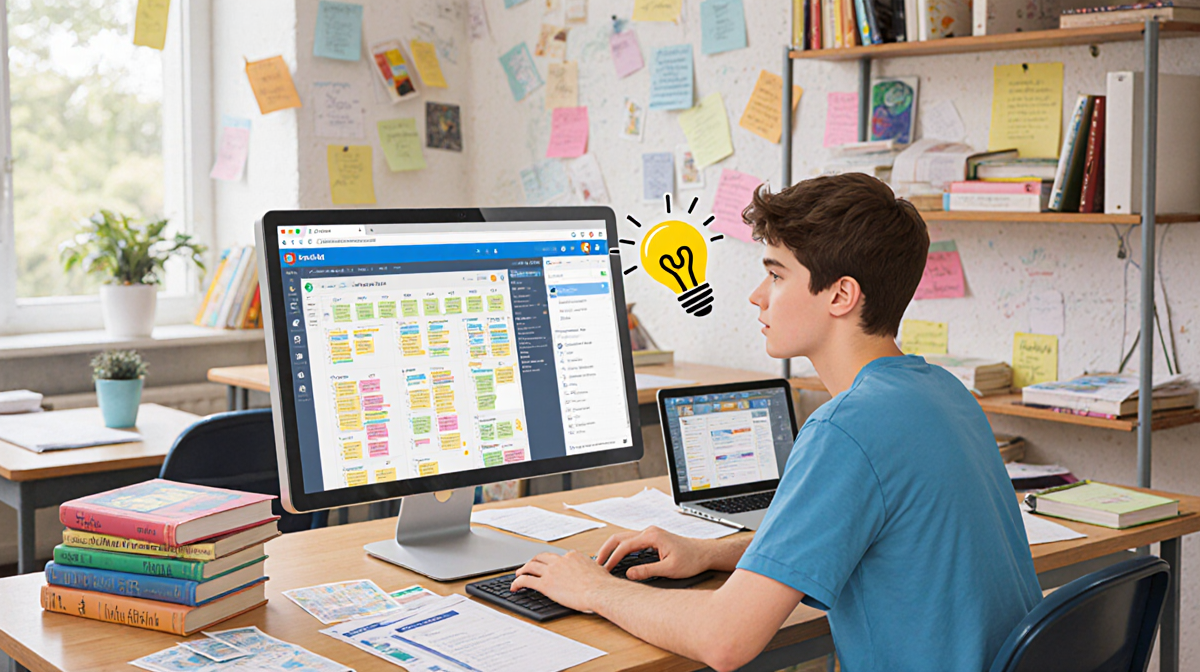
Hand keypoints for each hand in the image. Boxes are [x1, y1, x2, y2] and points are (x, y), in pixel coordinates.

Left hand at [512, 550, 616, 612]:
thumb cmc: (602, 585)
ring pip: (531, 566)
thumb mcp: (598, 570)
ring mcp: (552, 571)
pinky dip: (518, 582)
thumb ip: (590, 569)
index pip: (558, 557)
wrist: (600, 591)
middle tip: (528, 566)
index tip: (548, 566)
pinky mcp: (546, 584)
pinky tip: (515, 587)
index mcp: (573, 556)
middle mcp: (560, 560)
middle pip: (541, 557)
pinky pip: (526, 580)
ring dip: (522, 570)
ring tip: (518, 575)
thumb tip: (593, 573)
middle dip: (533, 561)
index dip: (551, 562)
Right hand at [596, 526, 711, 580]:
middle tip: (596, 564)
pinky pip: (631, 542)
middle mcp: (649, 531)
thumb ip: (648, 571)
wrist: (704, 553)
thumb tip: (629, 574)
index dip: (613, 559)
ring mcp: (649, 534)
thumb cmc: (691, 559)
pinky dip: (621, 549)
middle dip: (606, 550)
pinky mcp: (651, 539)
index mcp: (652, 536)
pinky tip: (617, 559)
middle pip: (619, 538)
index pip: (625, 546)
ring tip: (603, 562)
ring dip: (612, 549)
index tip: (606, 570)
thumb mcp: (669, 569)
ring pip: (624, 538)